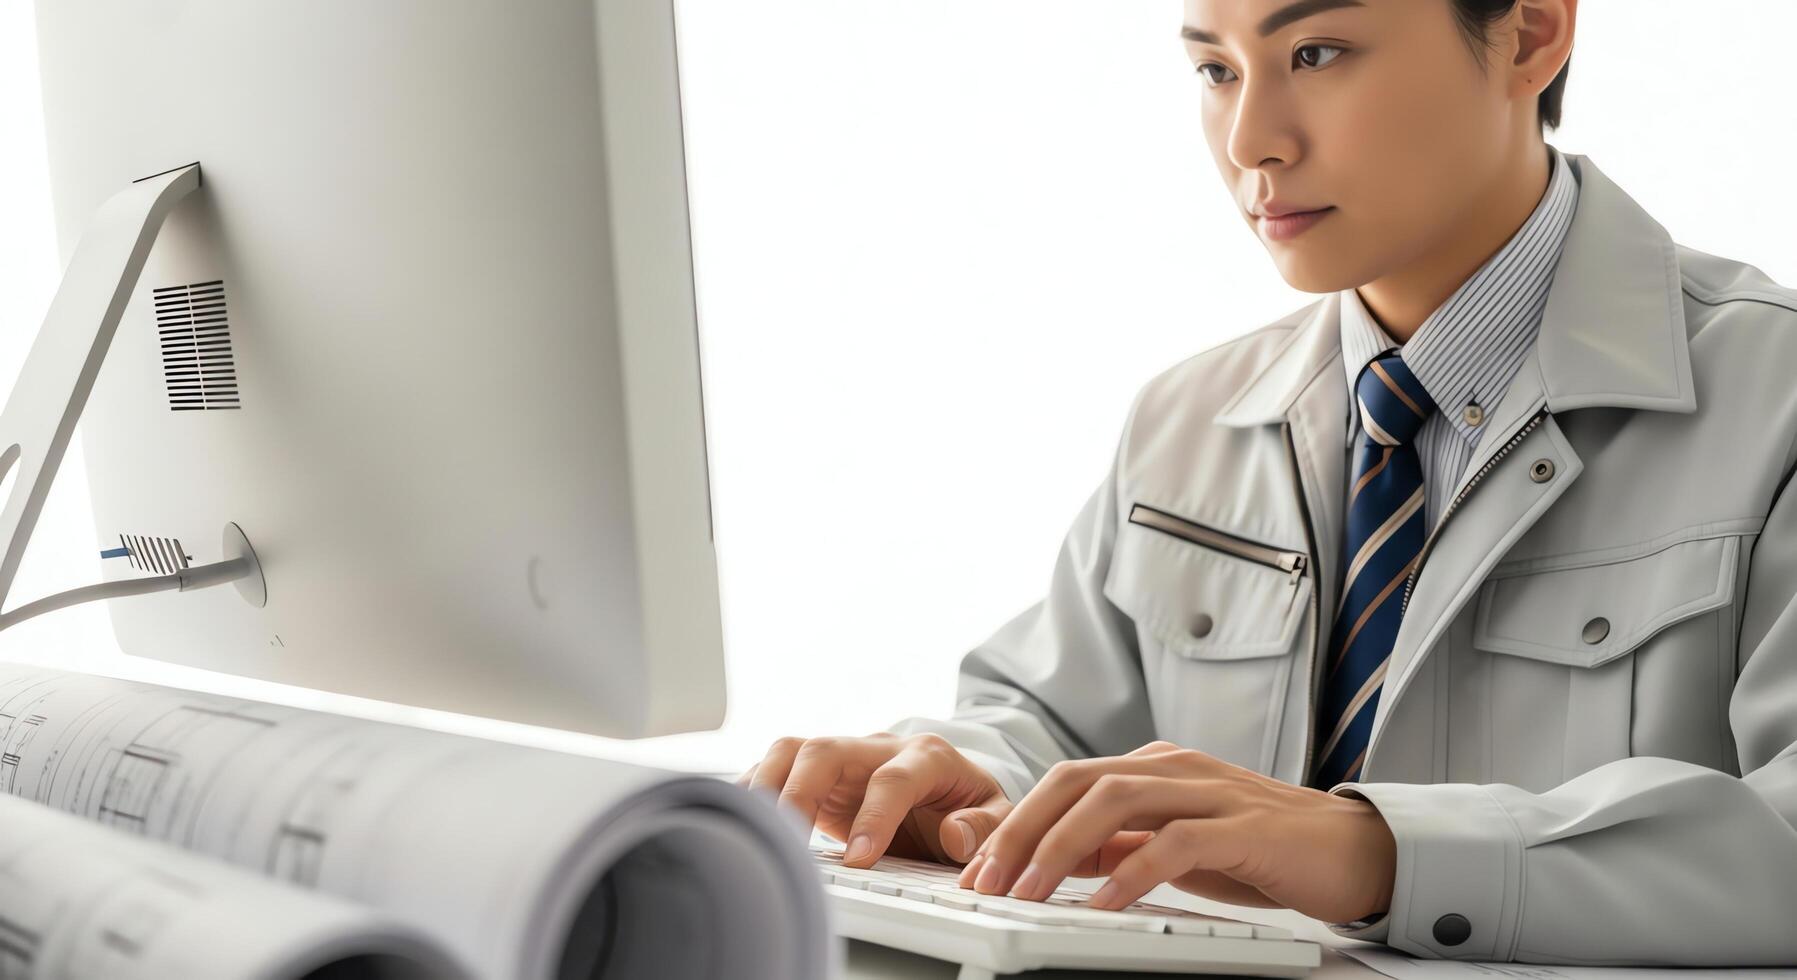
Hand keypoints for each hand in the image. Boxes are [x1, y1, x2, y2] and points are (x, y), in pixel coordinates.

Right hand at [735, 732, 1012, 867]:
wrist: (951, 789)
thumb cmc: (969, 805)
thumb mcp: (997, 816)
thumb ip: (984, 826)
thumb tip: (955, 834)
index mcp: (927, 755)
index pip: (893, 778)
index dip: (875, 817)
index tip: (860, 859)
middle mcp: (878, 747)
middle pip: (827, 750)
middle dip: (802, 792)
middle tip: (791, 839)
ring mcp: (844, 756)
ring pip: (794, 750)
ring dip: (768, 785)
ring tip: (756, 827)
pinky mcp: (817, 772)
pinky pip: (776, 768)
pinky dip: (755, 791)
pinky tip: (743, 820)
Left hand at [956, 740, 1394, 923]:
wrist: (1355, 850)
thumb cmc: (1264, 849)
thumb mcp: (1177, 844)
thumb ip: (1124, 842)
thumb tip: (1060, 859)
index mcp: (1152, 767)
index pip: (1064, 782)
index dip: (1014, 822)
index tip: (979, 870)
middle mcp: (1173, 768)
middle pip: (1075, 782)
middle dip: (1021, 831)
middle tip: (987, 881)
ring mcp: (1208, 792)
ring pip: (1113, 801)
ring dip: (1061, 848)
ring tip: (1030, 893)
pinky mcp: (1243, 827)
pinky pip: (1174, 842)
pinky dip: (1132, 870)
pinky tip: (1105, 901)